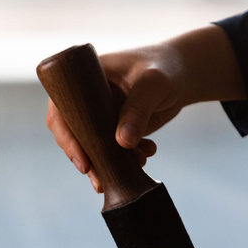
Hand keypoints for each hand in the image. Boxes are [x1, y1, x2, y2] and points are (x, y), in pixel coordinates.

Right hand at [46, 25, 245, 192]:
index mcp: (83, 80)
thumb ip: (139, 109)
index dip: (65, 137)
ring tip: (134, 167)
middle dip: (87, 159)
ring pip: (93, 147)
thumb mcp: (153, 83)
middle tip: (101, 180)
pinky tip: (145, 156)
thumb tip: (122, 142)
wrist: (186, 74)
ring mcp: (101, 116)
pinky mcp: (115, 129)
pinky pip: (112, 151)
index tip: (83, 161)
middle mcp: (87, 99)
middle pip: (73, 135)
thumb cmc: (167, 67)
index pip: (61, 111)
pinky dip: (126, 161)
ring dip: (108, 164)